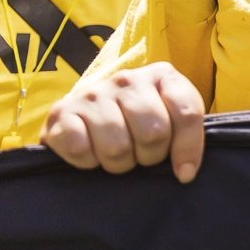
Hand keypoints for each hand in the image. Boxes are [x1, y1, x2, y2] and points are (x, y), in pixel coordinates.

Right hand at [42, 62, 203, 182]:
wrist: (83, 113)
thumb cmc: (135, 121)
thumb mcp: (169, 118)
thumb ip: (186, 133)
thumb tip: (186, 172)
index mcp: (162, 75)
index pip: (187, 113)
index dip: (188, 149)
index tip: (184, 173)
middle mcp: (127, 79)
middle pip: (153, 133)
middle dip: (150, 157)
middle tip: (141, 156)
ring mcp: (93, 93)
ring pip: (117, 147)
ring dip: (119, 163)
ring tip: (117, 155)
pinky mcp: (61, 112)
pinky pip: (80, 150)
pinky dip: (87, 162)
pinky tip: (91, 152)